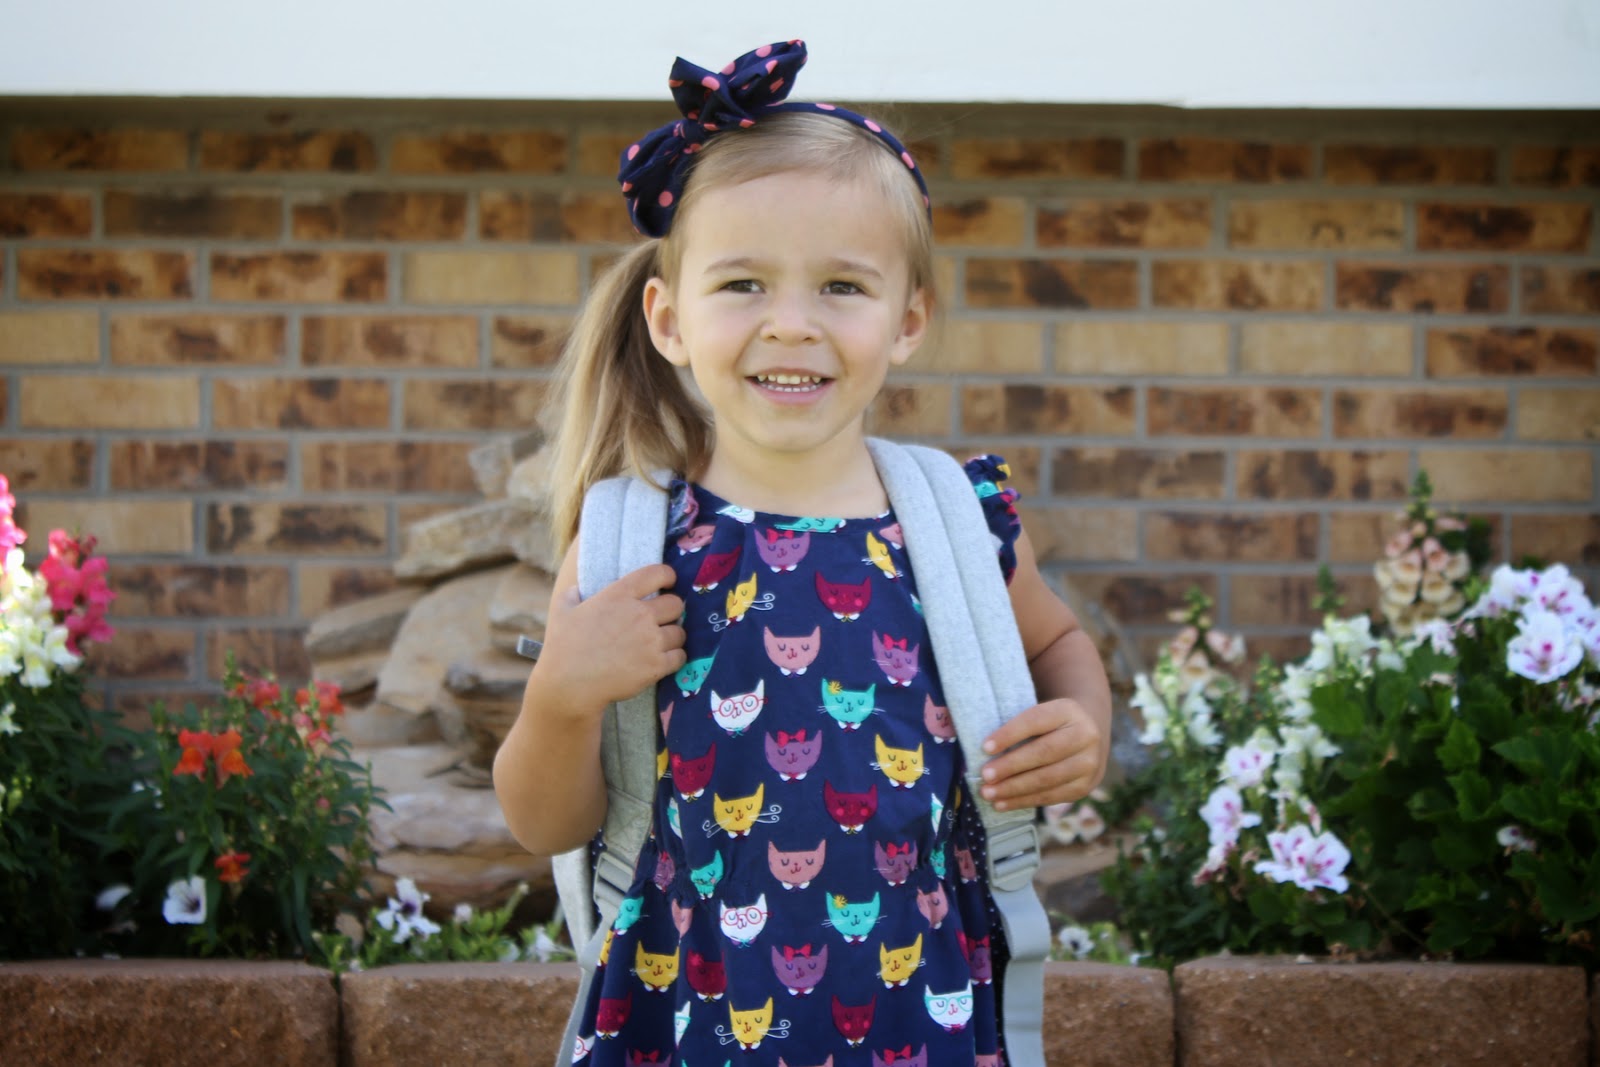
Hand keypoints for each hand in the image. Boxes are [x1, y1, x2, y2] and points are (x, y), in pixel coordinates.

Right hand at [535, 563, 686, 716]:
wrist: (569, 684)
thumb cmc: (563, 647)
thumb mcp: (562, 612)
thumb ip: (571, 597)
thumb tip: (574, 591)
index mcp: (619, 595)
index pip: (657, 573)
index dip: (667, 576)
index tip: (668, 583)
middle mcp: (639, 614)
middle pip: (676, 604)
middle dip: (672, 610)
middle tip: (663, 619)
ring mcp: (650, 640)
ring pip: (680, 632)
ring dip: (673, 637)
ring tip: (661, 643)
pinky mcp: (656, 665)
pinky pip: (680, 656)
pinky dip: (674, 658)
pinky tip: (663, 660)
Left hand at [977, 698, 1105, 810]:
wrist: (1089, 737)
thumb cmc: (1050, 726)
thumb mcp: (1041, 715)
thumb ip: (1017, 727)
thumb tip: (980, 747)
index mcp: (1068, 711)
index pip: (1036, 720)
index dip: (1010, 734)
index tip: (985, 747)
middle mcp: (1084, 735)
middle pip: (1044, 752)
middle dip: (1011, 766)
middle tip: (985, 776)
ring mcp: (1088, 763)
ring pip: (1047, 779)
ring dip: (1014, 788)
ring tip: (988, 793)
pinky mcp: (1084, 786)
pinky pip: (1051, 796)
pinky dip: (1023, 801)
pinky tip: (1003, 803)